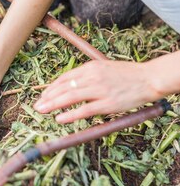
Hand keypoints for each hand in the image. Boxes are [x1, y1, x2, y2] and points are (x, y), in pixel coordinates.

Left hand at [33, 60, 160, 123]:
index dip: (52, 88)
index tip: (43, 95)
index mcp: (90, 67)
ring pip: (70, 97)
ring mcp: (100, 90)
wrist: (148, 79)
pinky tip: (59, 118)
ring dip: (53, 105)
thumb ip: (89, 76)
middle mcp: (92, 77)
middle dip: (47, 97)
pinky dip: (70, 115)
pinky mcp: (108, 103)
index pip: (65, 77)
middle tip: (37, 105)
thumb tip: (74, 85)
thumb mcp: (105, 69)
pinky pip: (84, 110)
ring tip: (41, 111)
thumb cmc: (128, 75)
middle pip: (63, 87)